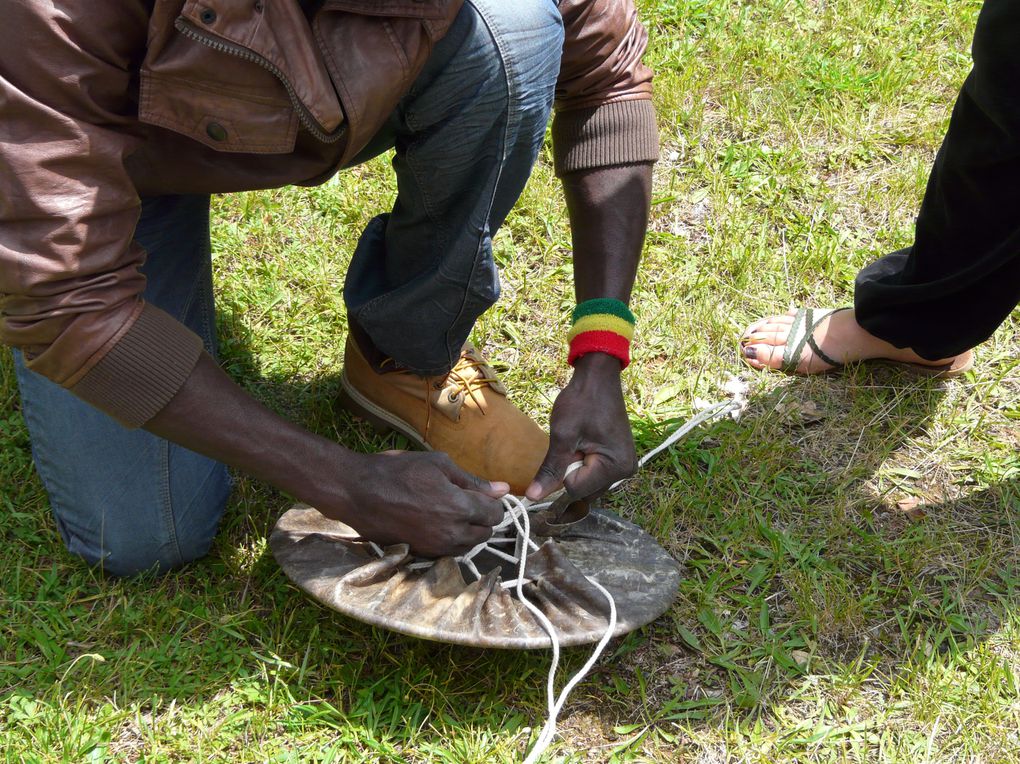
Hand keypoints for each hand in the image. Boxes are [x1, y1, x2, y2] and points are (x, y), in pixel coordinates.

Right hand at [317, 450, 507, 557]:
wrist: (357, 492)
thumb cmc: (397, 471)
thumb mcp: (438, 464)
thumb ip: (472, 480)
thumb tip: (503, 489)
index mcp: (459, 507)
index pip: (495, 514)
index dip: (493, 503)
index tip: (483, 494)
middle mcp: (451, 533)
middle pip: (485, 534)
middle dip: (483, 519)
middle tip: (468, 502)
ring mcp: (435, 547)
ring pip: (468, 546)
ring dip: (468, 532)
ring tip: (452, 512)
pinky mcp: (421, 554)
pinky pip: (448, 552)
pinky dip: (450, 541)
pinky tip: (438, 524)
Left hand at [526, 352, 635, 501]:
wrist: (598, 379)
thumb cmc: (581, 402)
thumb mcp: (562, 435)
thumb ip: (550, 469)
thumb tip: (533, 497)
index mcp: (615, 467)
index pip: (577, 490)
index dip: (562, 474)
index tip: (565, 449)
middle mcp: (625, 472)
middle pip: (585, 492)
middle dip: (571, 474)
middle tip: (573, 445)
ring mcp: (625, 466)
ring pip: (589, 485)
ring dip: (577, 470)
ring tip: (580, 443)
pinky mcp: (620, 460)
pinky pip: (595, 475)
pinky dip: (584, 465)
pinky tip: (585, 444)